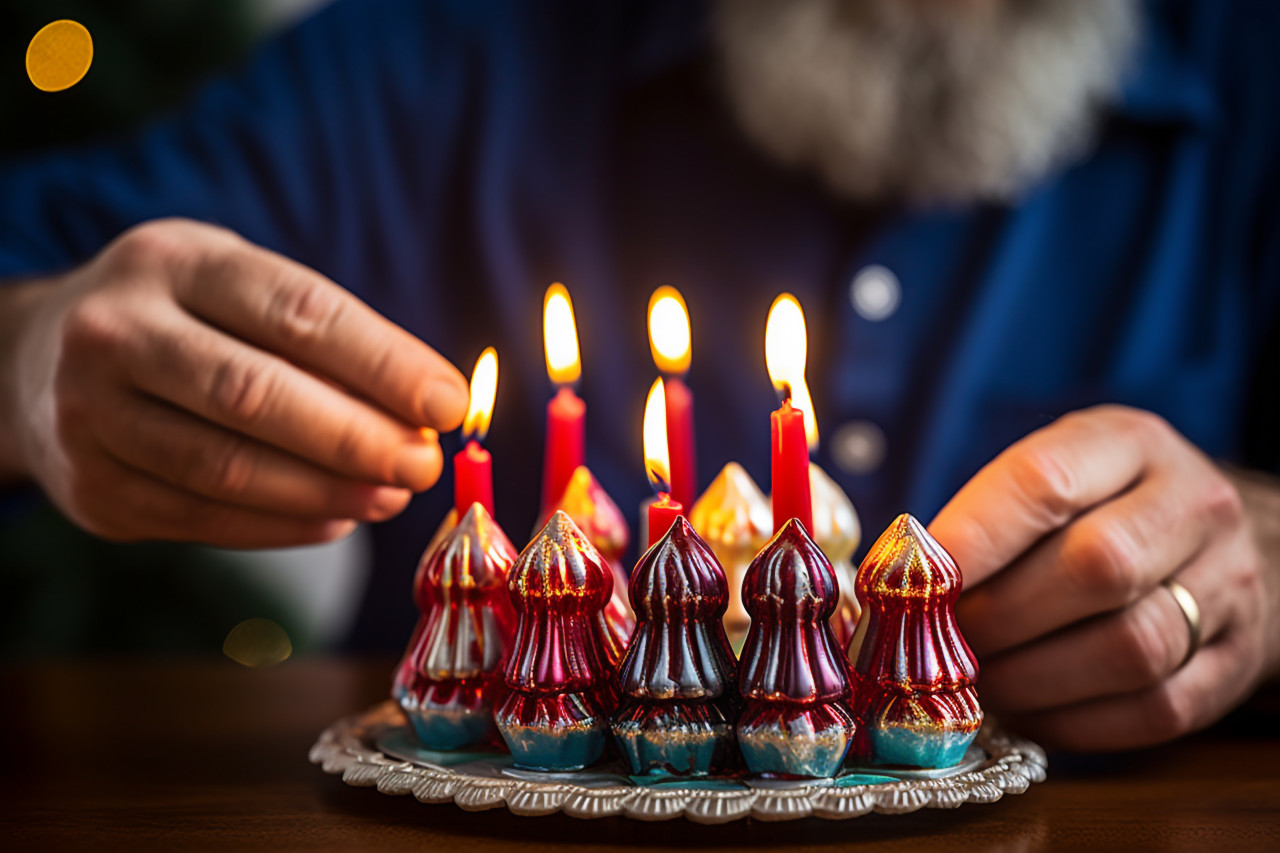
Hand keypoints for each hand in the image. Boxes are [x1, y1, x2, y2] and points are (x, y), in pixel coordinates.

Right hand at [0, 219, 468, 547]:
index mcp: (173, 263)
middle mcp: (115, 332)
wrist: (37, 359)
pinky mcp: (91, 489)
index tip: (448, 402)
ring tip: (390, 497)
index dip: (383, 362)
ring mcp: (89, 415)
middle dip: (357, 438)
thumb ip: (321, 337)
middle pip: (255, 395)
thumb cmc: (181, 318)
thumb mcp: (237, 288)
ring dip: (327, 491)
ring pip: (227, 469)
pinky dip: (283, 524)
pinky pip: (204, 518)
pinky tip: (336, 518)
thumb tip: (425, 411)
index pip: (296, 311)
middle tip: (423, 464)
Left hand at [930, 405, 1279, 750]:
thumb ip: (986, 513)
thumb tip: (895, 581)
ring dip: (1033, 678)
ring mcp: (1227, 586)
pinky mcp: (1235, 661)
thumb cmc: (1102, 506)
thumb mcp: (1052, 471)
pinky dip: (1077, 721)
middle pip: (1096, 568)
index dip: (972, 536)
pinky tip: (1028, 712)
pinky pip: (1157, 708)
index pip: (1046, 480)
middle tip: (937, 643)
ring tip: (976, 684)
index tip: (910, 579)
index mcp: (1130, 444)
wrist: (1224, 541)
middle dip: (999, 616)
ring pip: (1131, 646)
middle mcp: (1193, 507)